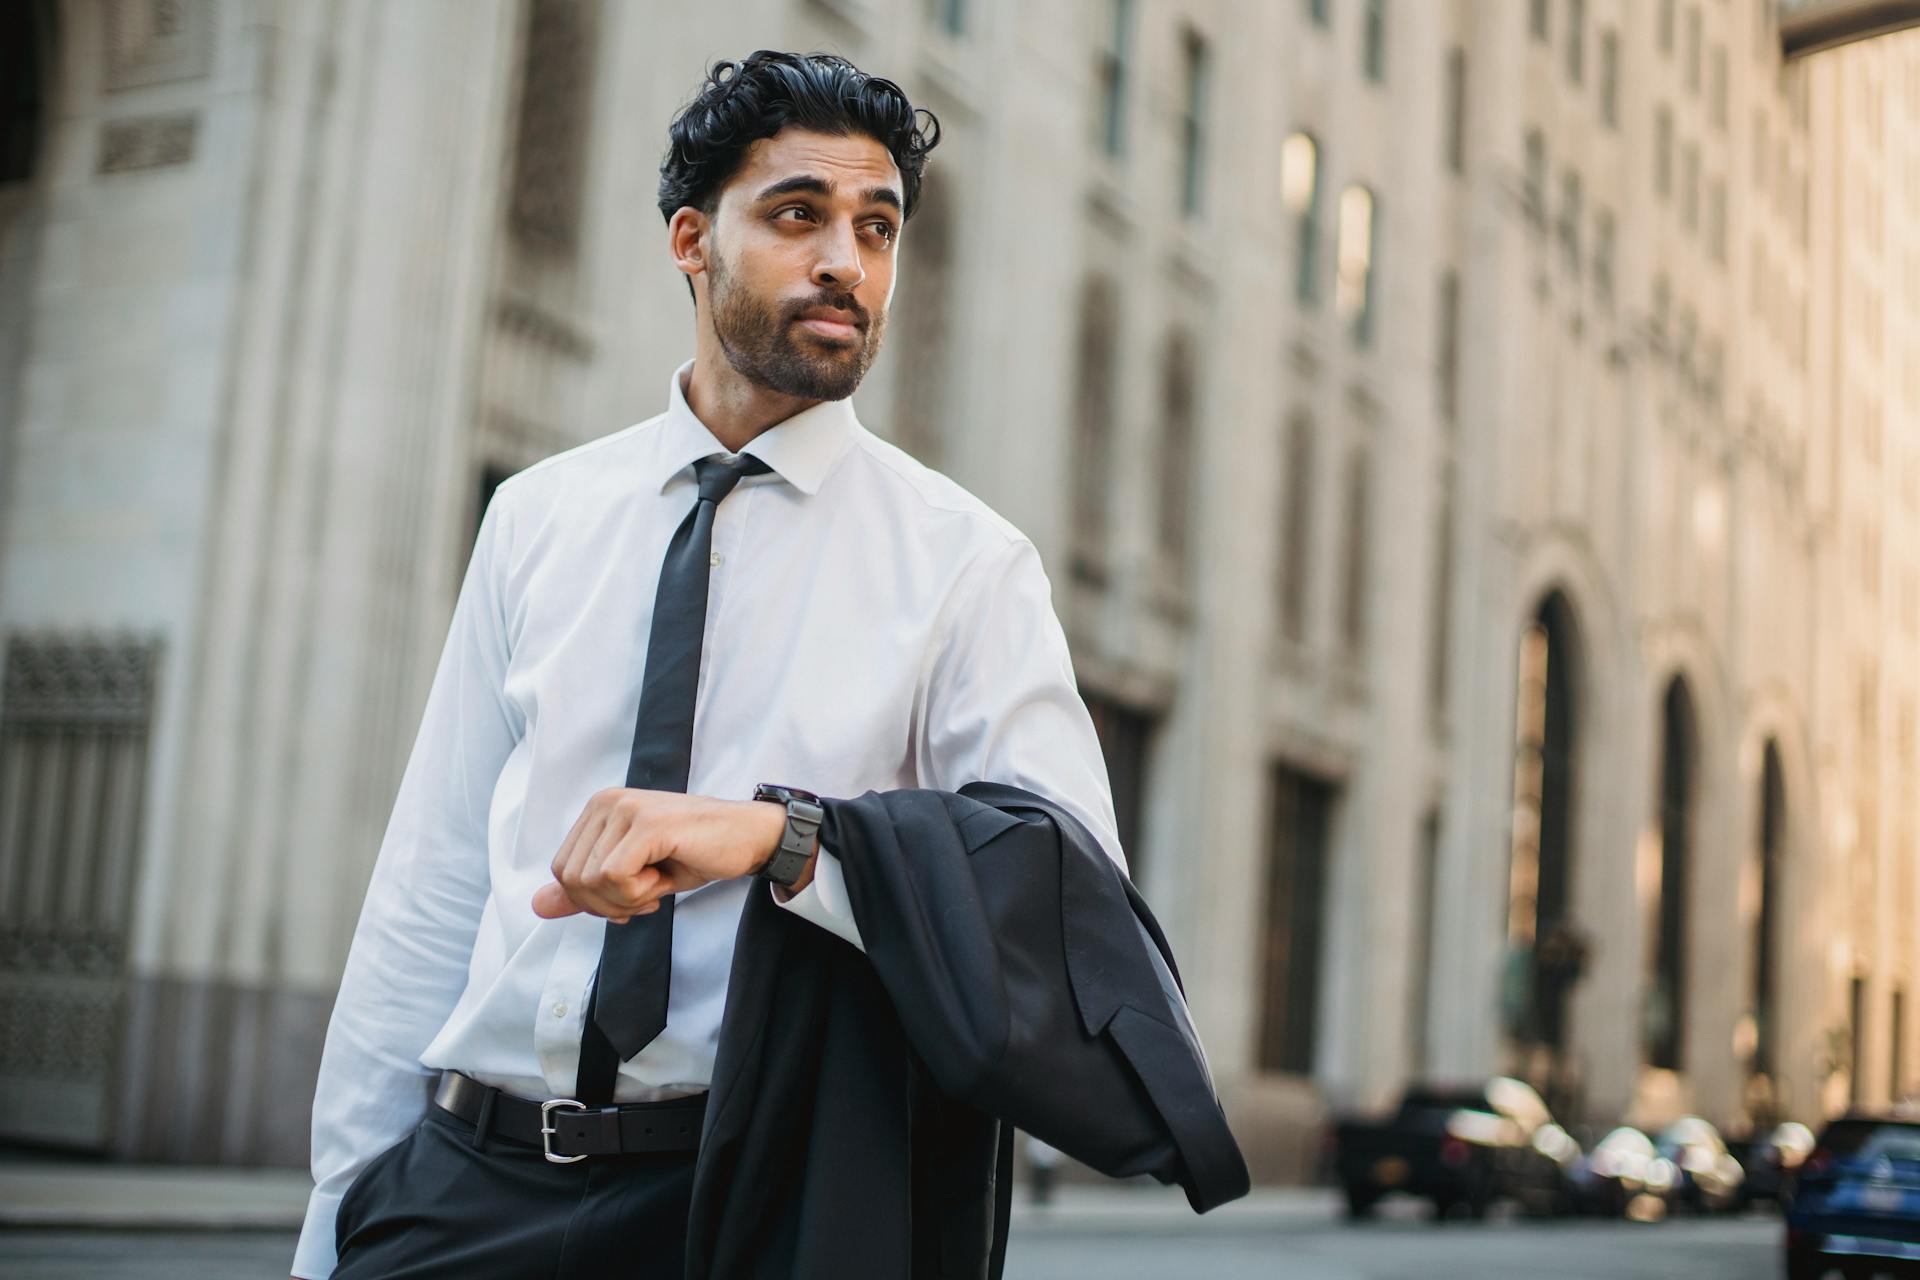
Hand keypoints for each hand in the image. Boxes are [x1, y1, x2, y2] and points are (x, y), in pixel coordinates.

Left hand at [531, 789, 784, 922]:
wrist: (747, 839)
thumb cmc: (693, 854)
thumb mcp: (632, 878)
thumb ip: (585, 891)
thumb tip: (537, 907)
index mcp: (598, 809)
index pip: (562, 871)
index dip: (593, 900)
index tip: (631, 895)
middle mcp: (606, 802)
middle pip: (572, 879)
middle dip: (608, 904)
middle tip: (647, 893)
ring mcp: (626, 809)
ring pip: (592, 881)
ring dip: (628, 899)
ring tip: (658, 881)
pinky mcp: (647, 824)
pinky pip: (615, 878)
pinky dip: (640, 893)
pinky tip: (664, 878)